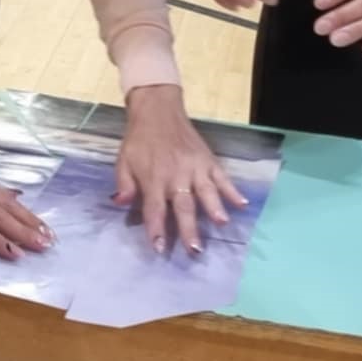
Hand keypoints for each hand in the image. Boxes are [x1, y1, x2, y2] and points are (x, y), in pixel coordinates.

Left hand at [115, 85, 242, 254]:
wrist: (158, 111)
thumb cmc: (139, 141)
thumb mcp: (123, 161)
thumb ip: (123, 184)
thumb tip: (120, 204)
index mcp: (153, 179)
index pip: (154, 208)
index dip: (156, 229)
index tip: (160, 248)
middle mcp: (176, 176)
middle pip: (183, 206)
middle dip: (189, 228)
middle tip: (195, 249)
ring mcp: (195, 168)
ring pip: (206, 192)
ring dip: (214, 208)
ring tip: (222, 224)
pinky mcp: (208, 160)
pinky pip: (222, 177)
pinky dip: (233, 190)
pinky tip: (242, 204)